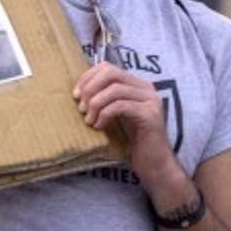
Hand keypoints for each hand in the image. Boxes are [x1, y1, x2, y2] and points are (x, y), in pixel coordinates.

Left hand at [73, 62, 181, 194]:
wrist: (154, 163)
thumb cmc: (132, 141)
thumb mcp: (116, 115)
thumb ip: (105, 100)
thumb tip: (79, 91)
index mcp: (137, 84)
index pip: (108, 67)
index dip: (88, 78)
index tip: (76, 95)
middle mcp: (146, 88)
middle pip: (111, 73)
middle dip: (90, 88)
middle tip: (81, 108)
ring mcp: (150, 100)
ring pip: (114, 89)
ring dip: (95, 104)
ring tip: (89, 120)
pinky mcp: (150, 114)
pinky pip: (120, 106)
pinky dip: (105, 114)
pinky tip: (99, 126)